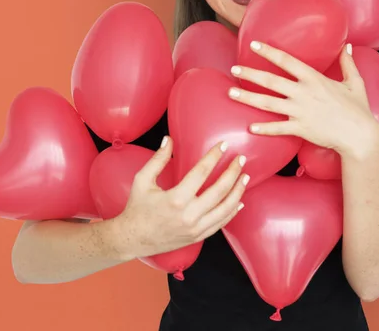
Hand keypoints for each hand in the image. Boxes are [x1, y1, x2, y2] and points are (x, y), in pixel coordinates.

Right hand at [115, 137, 248, 258]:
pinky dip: (232, 211)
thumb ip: (158, 159)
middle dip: (233, 172)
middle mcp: (189, 215)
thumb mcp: (142, 180)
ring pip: (225, 208)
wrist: (133, 239)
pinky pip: (221, 224)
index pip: (202, 172)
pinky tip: (239, 201)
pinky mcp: (198, 236)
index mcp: (176, 198)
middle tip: (241, 159)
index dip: (214, 156)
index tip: (224, 145)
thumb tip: (169, 140)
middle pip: (220, 190)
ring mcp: (195, 228)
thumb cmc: (137, 208)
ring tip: (245, 177)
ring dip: (238, 191)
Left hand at [228, 41, 378, 155]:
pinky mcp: (300, 128)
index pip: (287, 61)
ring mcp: (300, 111)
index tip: (254, 44)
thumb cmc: (358, 109)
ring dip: (248, 97)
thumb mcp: (356, 83)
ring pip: (268, 103)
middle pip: (271, 81)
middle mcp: (303, 93)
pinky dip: (264, 128)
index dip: (269, 52)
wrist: (360, 135)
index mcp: (314, 79)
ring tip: (231, 92)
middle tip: (233, 68)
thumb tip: (347, 46)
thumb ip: (348, 63)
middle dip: (250, 73)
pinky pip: (278, 128)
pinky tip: (250, 127)